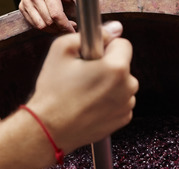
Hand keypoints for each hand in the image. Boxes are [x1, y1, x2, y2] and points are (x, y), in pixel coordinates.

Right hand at [18, 0, 76, 33]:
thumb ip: (72, 0)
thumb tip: (80, 9)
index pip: (56, 15)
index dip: (66, 25)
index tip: (73, 30)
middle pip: (49, 22)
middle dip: (61, 28)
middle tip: (70, 26)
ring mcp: (27, 2)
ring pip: (41, 26)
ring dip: (53, 30)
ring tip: (61, 25)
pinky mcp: (22, 7)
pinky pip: (34, 25)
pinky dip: (45, 28)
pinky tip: (53, 24)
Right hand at [26, 21, 138, 152]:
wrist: (50, 129)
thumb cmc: (53, 90)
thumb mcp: (62, 49)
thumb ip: (91, 34)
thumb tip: (112, 30)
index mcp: (117, 68)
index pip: (123, 44)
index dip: (105, 46)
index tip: (91, 55)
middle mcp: (128, 87)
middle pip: (123, 65)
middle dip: (107, 66)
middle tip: (83, 75)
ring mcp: (127, 105)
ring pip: (122, 84)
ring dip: (109, 84)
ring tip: (84, 92)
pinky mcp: (123, 119)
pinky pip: (120, 101)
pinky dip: (109, 100)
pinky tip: (90, 105)